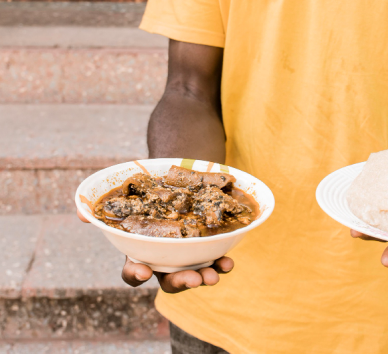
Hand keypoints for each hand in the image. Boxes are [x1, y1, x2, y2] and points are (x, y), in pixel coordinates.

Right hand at [77, 209, 233, 291]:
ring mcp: (186, 258)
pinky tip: (227, 261)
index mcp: (140, 254)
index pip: (132, 273)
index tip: (143, 271)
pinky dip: (221, 264)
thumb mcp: (126, 200)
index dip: (135, 274)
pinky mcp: (206, 250)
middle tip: (193, 279)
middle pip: (169, 280)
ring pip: (194, 275)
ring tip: (214, 275)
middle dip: (181, 281)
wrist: (174, 184)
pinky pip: (214, 263)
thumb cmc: (145, 197)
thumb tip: (81, 213)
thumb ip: (104, 209)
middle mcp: (164, 262)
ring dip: (205, 277)